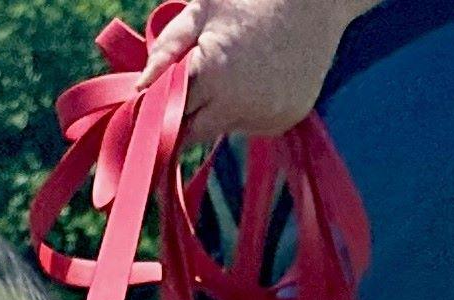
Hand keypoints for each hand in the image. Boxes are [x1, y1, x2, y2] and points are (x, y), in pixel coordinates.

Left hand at [142, 0, 364, 151]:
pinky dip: (245, 110)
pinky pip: (251, 125)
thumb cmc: (251, 0)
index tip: (150, 110)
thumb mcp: (202, 11)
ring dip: (217, 111)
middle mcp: (239, 106)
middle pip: (195, 132)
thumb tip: (141, 85)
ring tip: (233, 72)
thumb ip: (168, 48)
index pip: (171, 115)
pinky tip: (255, 82)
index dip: (159, 111)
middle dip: (185, 116)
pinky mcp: (283, 122)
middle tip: (191, 88)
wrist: (313, 5)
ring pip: (223, 129)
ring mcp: (264, 118)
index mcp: (213, 75)